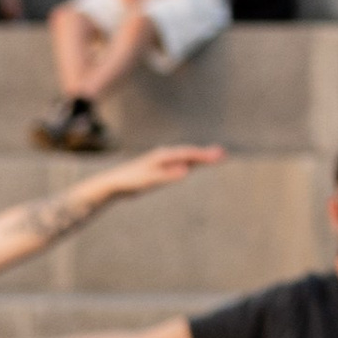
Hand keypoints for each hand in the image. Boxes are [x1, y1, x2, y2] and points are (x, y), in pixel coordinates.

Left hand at [96, 144, 225, 201]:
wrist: (114, 184)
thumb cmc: (130, 182)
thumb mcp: (149, 180)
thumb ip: (168, 175)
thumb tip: (187, 170)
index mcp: (164, 156)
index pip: (189, 154)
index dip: (205, 155)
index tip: (219, 156)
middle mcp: (164, 155)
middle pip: (189, 153)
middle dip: (206, 154)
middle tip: (223, 154)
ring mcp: (162, 161)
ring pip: (184, 157)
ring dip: (199, 157)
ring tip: (214, 157)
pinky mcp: (159, 168)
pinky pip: (179, 163)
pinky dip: (190, 162)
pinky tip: (193, 165)